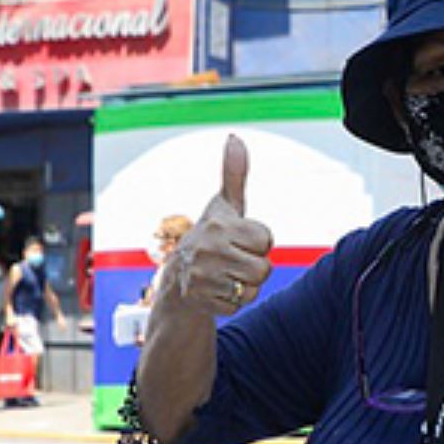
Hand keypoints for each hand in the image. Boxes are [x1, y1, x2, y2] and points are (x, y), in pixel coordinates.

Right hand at [172, 135, 273, 315]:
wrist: (177, 278)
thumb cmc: (210, 237)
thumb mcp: (224, 206)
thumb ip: (233, 174)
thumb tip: (235, 138)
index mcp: (219, 225)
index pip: (266, 239)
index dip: (257, 242)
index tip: (238, 240)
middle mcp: (208, 250)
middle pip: (264, 268)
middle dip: (253, 267)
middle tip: (232, 261)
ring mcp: (203, 277)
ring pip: (253, 289)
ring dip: (244, 286)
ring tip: (225, 275)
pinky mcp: (202, 301)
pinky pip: (238, 305)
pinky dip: (231, 301)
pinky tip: (216, 291)